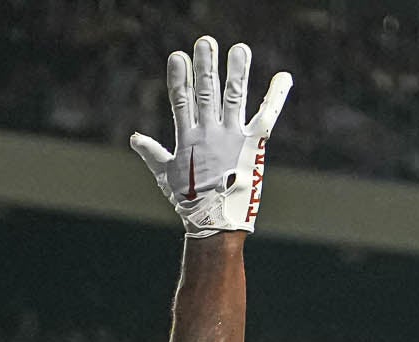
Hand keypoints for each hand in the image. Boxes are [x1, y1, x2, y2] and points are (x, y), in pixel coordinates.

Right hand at [129, 35, 290, 235]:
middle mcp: (209, 134)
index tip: (177, 56)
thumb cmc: (190, 202)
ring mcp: (232, 137)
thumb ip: (153, 153)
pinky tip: (284, 76)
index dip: (178, 77)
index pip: (180, 101)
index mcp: (187, 139)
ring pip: (233, 97)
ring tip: (240, 49)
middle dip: (206, 66)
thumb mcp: (166, 176)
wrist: (216, 223)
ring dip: (237, 71)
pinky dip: (276, 95)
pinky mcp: (254, 144)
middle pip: (206, 92)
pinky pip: (266, 115)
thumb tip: (134, 138)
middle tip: (206, 41)